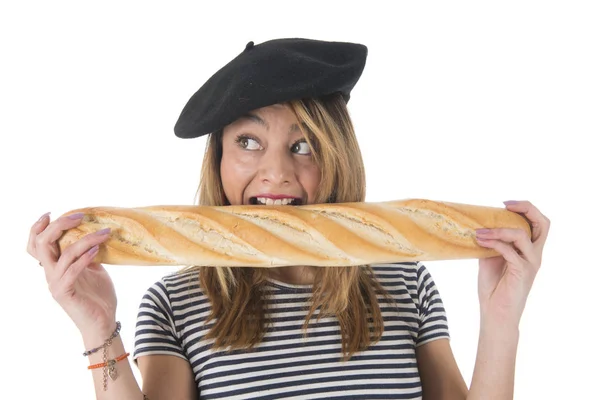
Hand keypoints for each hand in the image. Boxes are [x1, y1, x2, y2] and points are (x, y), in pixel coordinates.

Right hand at [27, 212, 117, 337]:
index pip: (35, 244)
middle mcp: (50, 273)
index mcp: (54, 266)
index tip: (51, 213)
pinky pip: (71, 271)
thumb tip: (96, 232)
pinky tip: (97, 249)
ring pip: (61, 254)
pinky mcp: (65, 293)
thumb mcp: (94, 268)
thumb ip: (88, 252)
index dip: (38, 228)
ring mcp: (56, 283)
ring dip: (84, 239)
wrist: (104, 321)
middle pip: (41, 244)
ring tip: (103, 233)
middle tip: (80, 216)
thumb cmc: (99, 295)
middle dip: (58, 225)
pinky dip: (84, 257)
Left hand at [475, 200, 549, 326]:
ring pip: (521, 235)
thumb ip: (491, 242)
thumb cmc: (493, 286)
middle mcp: (534, 255)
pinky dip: (494, 243)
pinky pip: (509, 251)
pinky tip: (480, 241)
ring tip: (479, 232)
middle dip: (526, 209)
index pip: (537, 223)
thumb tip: (478, 225)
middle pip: (543, 224)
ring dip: (498, 230)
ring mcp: (530, 263)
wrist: (494, 312)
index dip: (525, 209)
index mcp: (529, 250)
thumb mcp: (490, 258)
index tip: (504, 204)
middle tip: (505, 206)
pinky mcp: (522, 272)